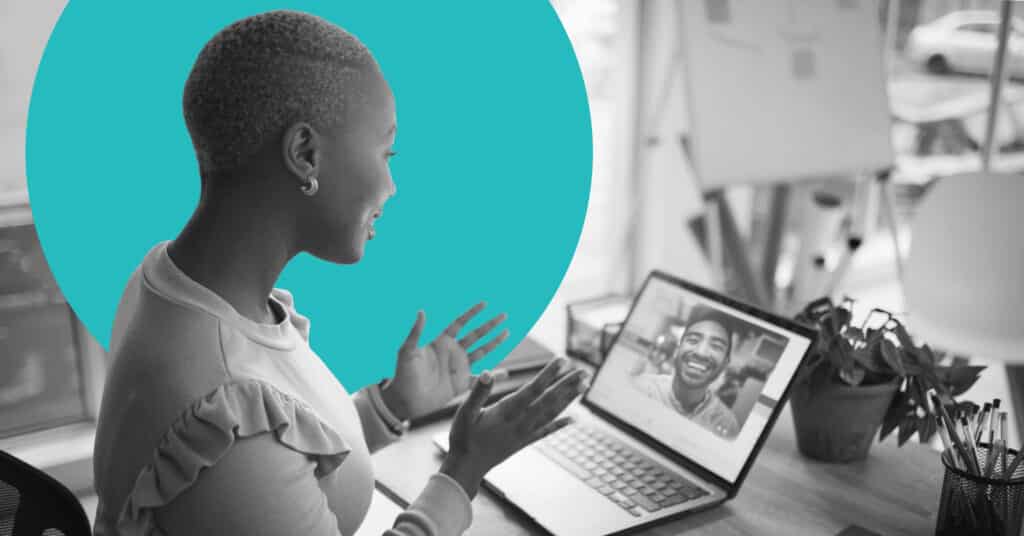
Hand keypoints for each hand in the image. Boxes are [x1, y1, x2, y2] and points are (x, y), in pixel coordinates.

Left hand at [381, 303, 508, 420]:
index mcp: (441, 342)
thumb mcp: (407, 351)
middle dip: (490, 325)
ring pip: (482, 351)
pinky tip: (505, 373)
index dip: (472, 313)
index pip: (460, 323)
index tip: (485, 303)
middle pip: (476, 334)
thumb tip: (421, 311)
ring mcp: (458, 367)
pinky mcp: (461, 384)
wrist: (405, 400)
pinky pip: (480, 379)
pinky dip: (492, 377)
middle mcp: (452, 352)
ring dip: (494, 342)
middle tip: (504, 315)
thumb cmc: (403, 374)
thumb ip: (416, 332)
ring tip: (507, 332)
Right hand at [440, 357, 588, 497]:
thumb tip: (487, 373)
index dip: (549, 374)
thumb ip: (477, 393)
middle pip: (549, 400)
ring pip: (552, 413)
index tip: (563, 360)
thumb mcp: (464, 413)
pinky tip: (573, 419)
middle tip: (585, 372)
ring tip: (584, 386)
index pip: (532, 389)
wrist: (467, 468)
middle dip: (567, 384)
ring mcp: (525, 433)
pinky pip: (547, 431)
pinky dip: (561, 424)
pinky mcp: (524, 441)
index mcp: (507, 412)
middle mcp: (521, 422)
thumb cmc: (463, 438)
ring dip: (569, 399)